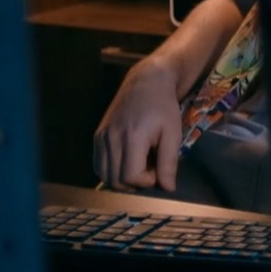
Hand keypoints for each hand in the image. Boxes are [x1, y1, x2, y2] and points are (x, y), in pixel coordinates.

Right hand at [93, 62, 183, 192]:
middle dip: (135, 184)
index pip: (131, 177)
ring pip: (105, 176)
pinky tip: (127, 161)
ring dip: (122, 180)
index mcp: (132, 137)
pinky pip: (99, 165)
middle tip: (150, 169)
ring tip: (140, 166)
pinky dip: (112, 171)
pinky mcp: (97, 136)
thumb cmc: (163, 107)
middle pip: (115, 181)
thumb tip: (167, 188)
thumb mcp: (173, 134)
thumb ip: (169, 162)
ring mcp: (101, 137)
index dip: (147, 181)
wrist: (145, 83)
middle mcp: (111, 138)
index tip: (159, 169)